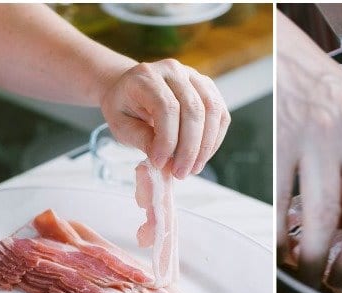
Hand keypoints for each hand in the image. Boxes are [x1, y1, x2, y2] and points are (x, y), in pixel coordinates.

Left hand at [100, 59, 229, 177]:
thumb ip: (141, 139)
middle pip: (193, 110)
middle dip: (189, 148)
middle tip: (180, 173)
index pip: (166, 107)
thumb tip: (164, 158)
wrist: (132, 90)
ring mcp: (194, 77)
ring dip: (205, 146)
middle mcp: (173, 70)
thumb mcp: (121, 125)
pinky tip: (202, 156)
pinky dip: (214, 140)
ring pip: (212, 111)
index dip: (167, 140)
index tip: (160, 163)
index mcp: (146, 76)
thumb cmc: (125, 109)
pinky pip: (221, 115)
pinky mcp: (208, 89)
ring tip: (193, 168)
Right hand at [277, 15, 341, 287]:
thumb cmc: (325, 92)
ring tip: (309, 272)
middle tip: (341, 277)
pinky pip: (281, 206)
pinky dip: (281, 238)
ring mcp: (318, 137)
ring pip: (326, 219)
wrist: (283, 54)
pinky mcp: (281, 142)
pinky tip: (282, 249)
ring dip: (316, 259)